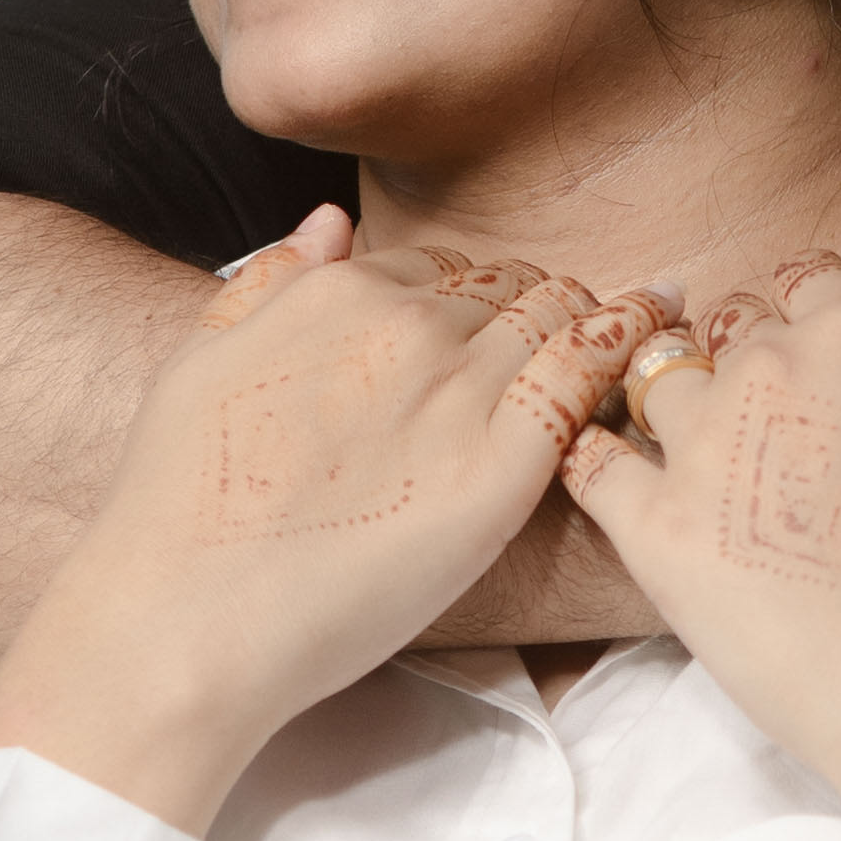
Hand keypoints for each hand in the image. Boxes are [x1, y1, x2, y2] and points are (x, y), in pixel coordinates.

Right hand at [0, 209, 662, 831]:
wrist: (182, 617)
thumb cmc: (178, 509)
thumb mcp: (201, 359)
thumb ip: (270, 282)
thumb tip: (329, 224)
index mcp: (338, 295)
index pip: (440, 270)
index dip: (476, 293)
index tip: (502, 313)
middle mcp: (405, 326)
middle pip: (509, 289)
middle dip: (541, 301)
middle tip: (577, 323)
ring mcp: (458, 392)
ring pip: (558, 318)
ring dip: (595, 314)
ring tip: (643, 314)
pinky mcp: (502, 468)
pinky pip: (588, 376)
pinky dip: (632, 337)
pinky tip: (661, 319)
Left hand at [563, 261, 840, 840]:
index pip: (802, 277)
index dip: (806, 319)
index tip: (814, 369)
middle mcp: (769, 370)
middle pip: (728, 326)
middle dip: (744, 364)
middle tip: (771, 433)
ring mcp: (701, 448)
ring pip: (656, 381)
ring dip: (676, 408)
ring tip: (706, 464)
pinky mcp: (652, 528)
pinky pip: (593, 462)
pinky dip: (596, 459)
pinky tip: (619, 478)